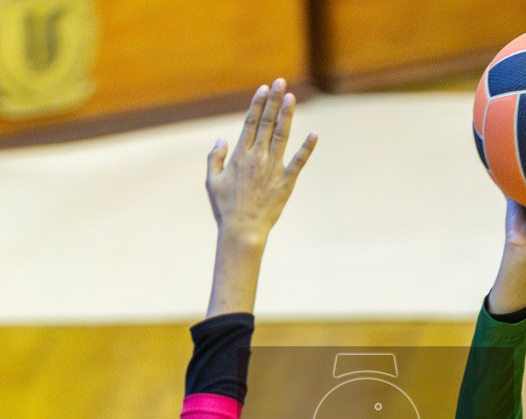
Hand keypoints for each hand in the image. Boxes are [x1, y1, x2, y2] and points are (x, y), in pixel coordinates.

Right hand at [206, 79, 316, 248]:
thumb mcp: (212, 182)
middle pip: (267, 123)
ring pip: (281, 136)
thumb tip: (220, 139)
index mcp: (240, 156)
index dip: (258, 104)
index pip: (250, 123)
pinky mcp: (286, 182)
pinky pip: (298, 163)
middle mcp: (257, 158)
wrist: (242, 230)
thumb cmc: (225, 208)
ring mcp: (272, 169)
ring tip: (292, 97)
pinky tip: (314, 134)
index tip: (264, 89)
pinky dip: (306, 149)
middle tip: (281, 82)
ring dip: (287, 115)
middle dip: (274, 101)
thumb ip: (214, 158)